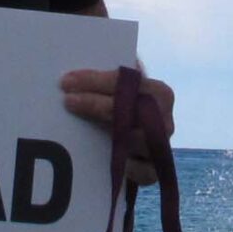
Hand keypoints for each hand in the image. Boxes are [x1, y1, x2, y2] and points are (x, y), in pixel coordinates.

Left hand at [61, 67, 176, 187]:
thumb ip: (114, 77)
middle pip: (132, 110)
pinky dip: (123, 166)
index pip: (129, 82)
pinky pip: (140, 171)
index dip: (96, 80)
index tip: (68, 80)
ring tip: (74, 127)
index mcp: (160, 93)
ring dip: (103, 133)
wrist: (141, 140)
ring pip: (134, 140)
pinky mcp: (152, 172)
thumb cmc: (128, 107)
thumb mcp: (124, 89)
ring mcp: (161, 148)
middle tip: (67, 100)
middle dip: (96, 103)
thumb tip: (87, 59)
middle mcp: (165, 120)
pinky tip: (100, 158)